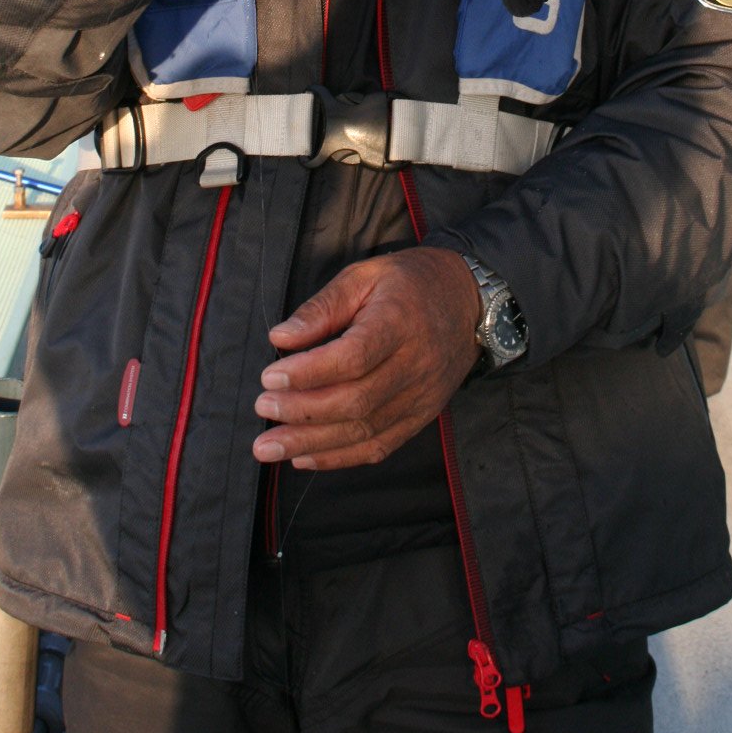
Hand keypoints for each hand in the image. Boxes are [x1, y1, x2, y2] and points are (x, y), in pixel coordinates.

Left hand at [252, 247, 481, 470]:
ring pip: (364, 431)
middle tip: (263, 409)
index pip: (353, 357)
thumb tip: (281, 338)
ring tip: (270, 446)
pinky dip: (340, 457)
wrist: (468, 301)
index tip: (269, 377)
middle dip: (302, 412)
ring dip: (312, 443)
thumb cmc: (409, 283)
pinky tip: (305, 457)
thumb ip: (323, 307)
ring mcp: (421, 396)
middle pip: (356, 401)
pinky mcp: (422, 416)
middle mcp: (414, 365)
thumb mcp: (365, 275)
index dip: (308, 373)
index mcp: (399, 322)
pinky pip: (380, 446)